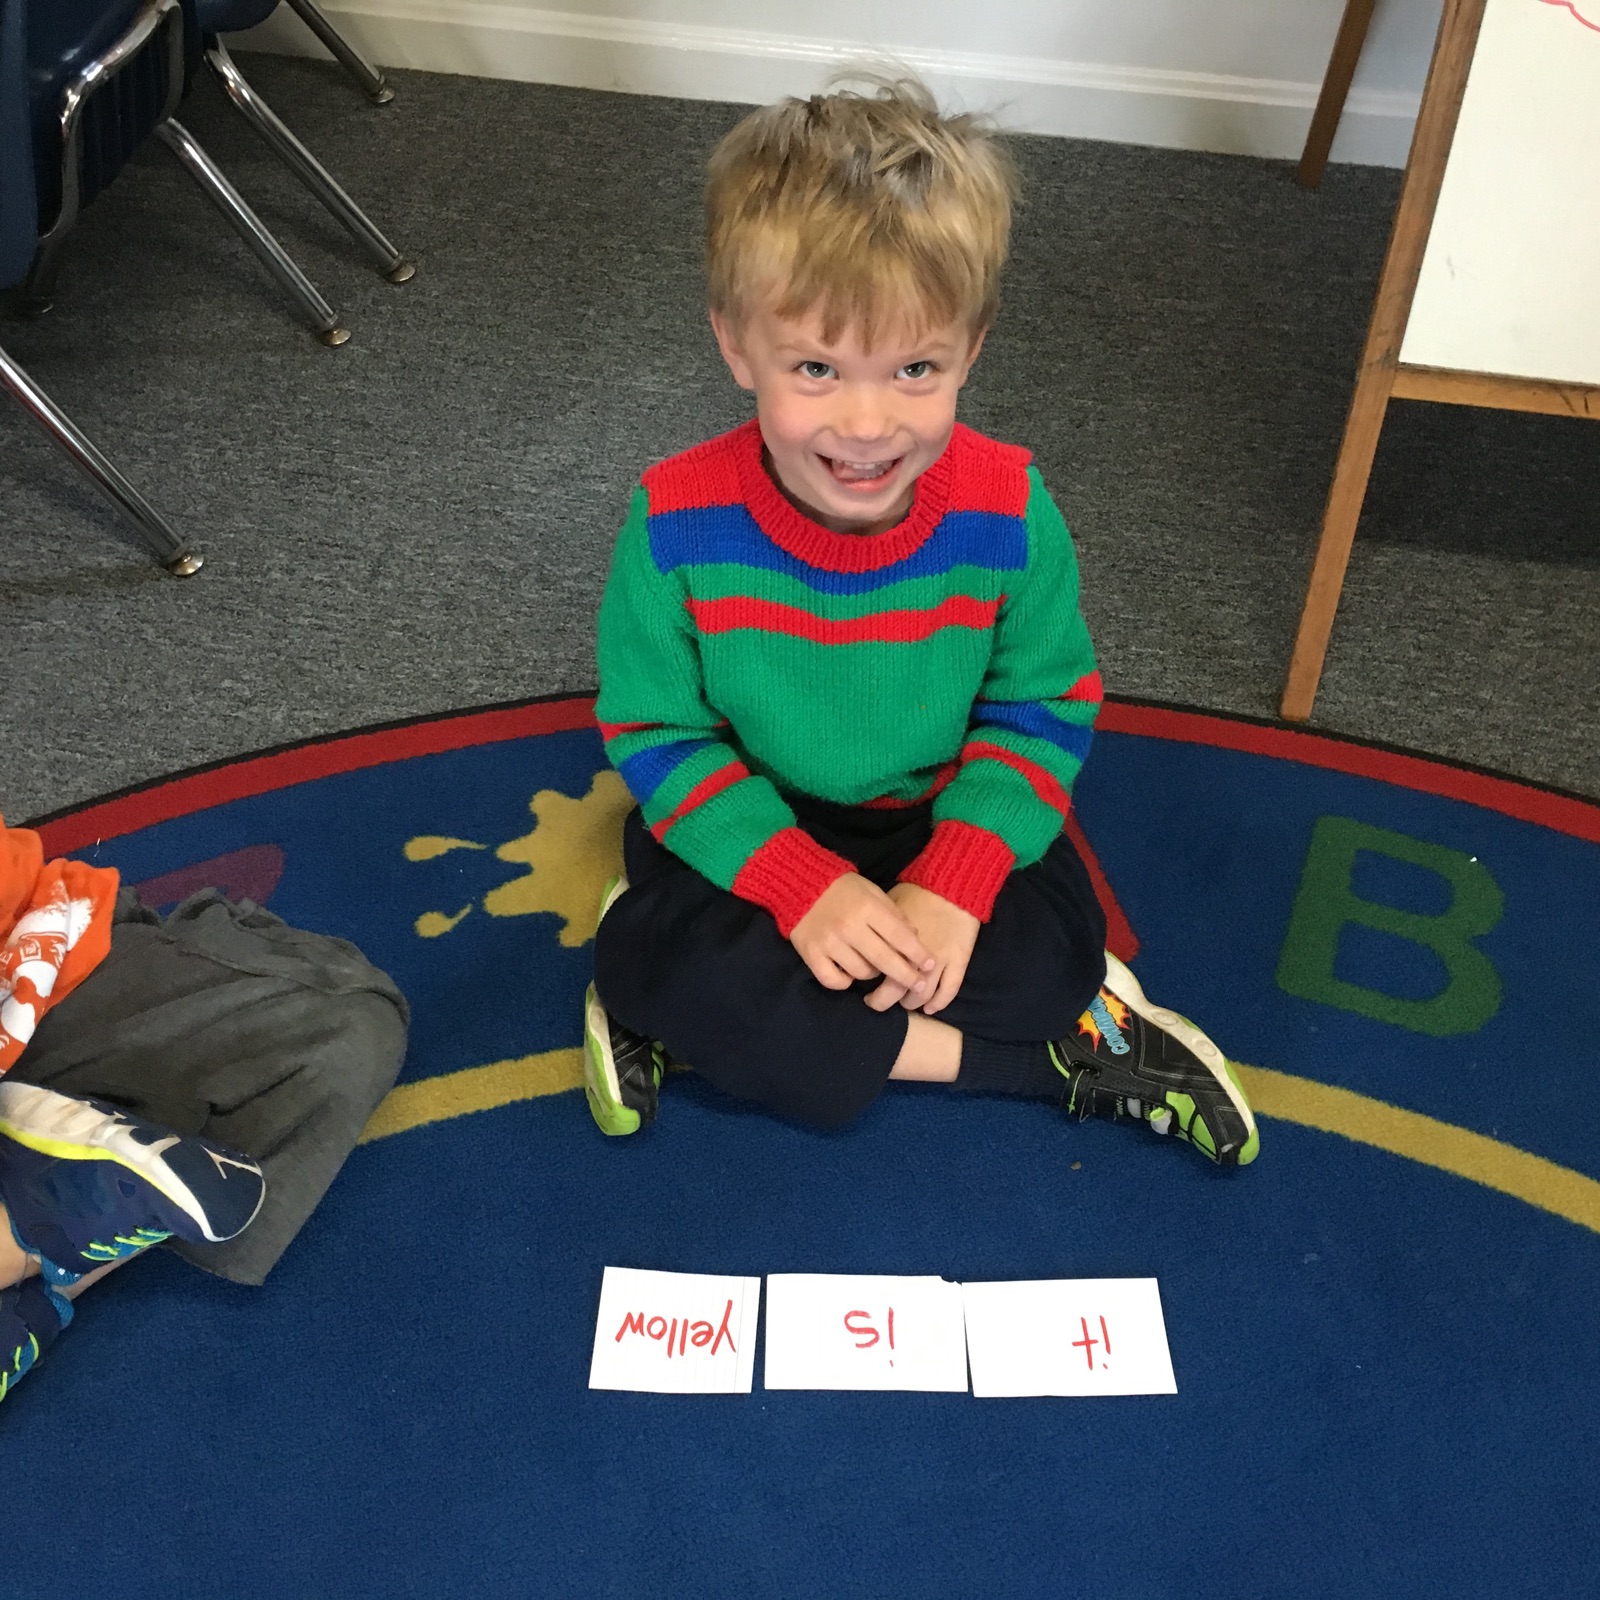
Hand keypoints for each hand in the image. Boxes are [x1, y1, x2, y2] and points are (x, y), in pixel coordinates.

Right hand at [790, 874, 936, 995]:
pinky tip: (849, 973)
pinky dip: (845, 981)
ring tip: (876, 967)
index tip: (931, 965)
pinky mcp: (810, 954)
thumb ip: (894, 914)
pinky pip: (834, 980)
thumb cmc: (843, 889)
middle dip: (907, 976)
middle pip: (884, 960)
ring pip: (861, 973)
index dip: (918, 953)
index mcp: (867, 908)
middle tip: (920, 985)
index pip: (900, 936)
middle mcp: (848, 926)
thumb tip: (915, 938)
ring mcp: (828, 942)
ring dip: (874, 974)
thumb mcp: (873, 892)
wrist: (800, 883)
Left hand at [866, 884, 979, 1015]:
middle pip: (897, 990)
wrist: (953, 885)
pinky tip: (929, 1008)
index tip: (866, 994)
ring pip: (923, 994)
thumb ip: (877, 930)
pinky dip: (939, 1003)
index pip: (879, 974)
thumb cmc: (917, 893)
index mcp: (894, 941)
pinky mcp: (959, 961)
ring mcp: (939, 960)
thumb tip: (862, 946)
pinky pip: (949, 990)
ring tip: (905, 1002)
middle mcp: (915, 955)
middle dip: (885, 1001)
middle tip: (878, 1002)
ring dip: (912, 1003)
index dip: (871, 989)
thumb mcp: (888, 907)